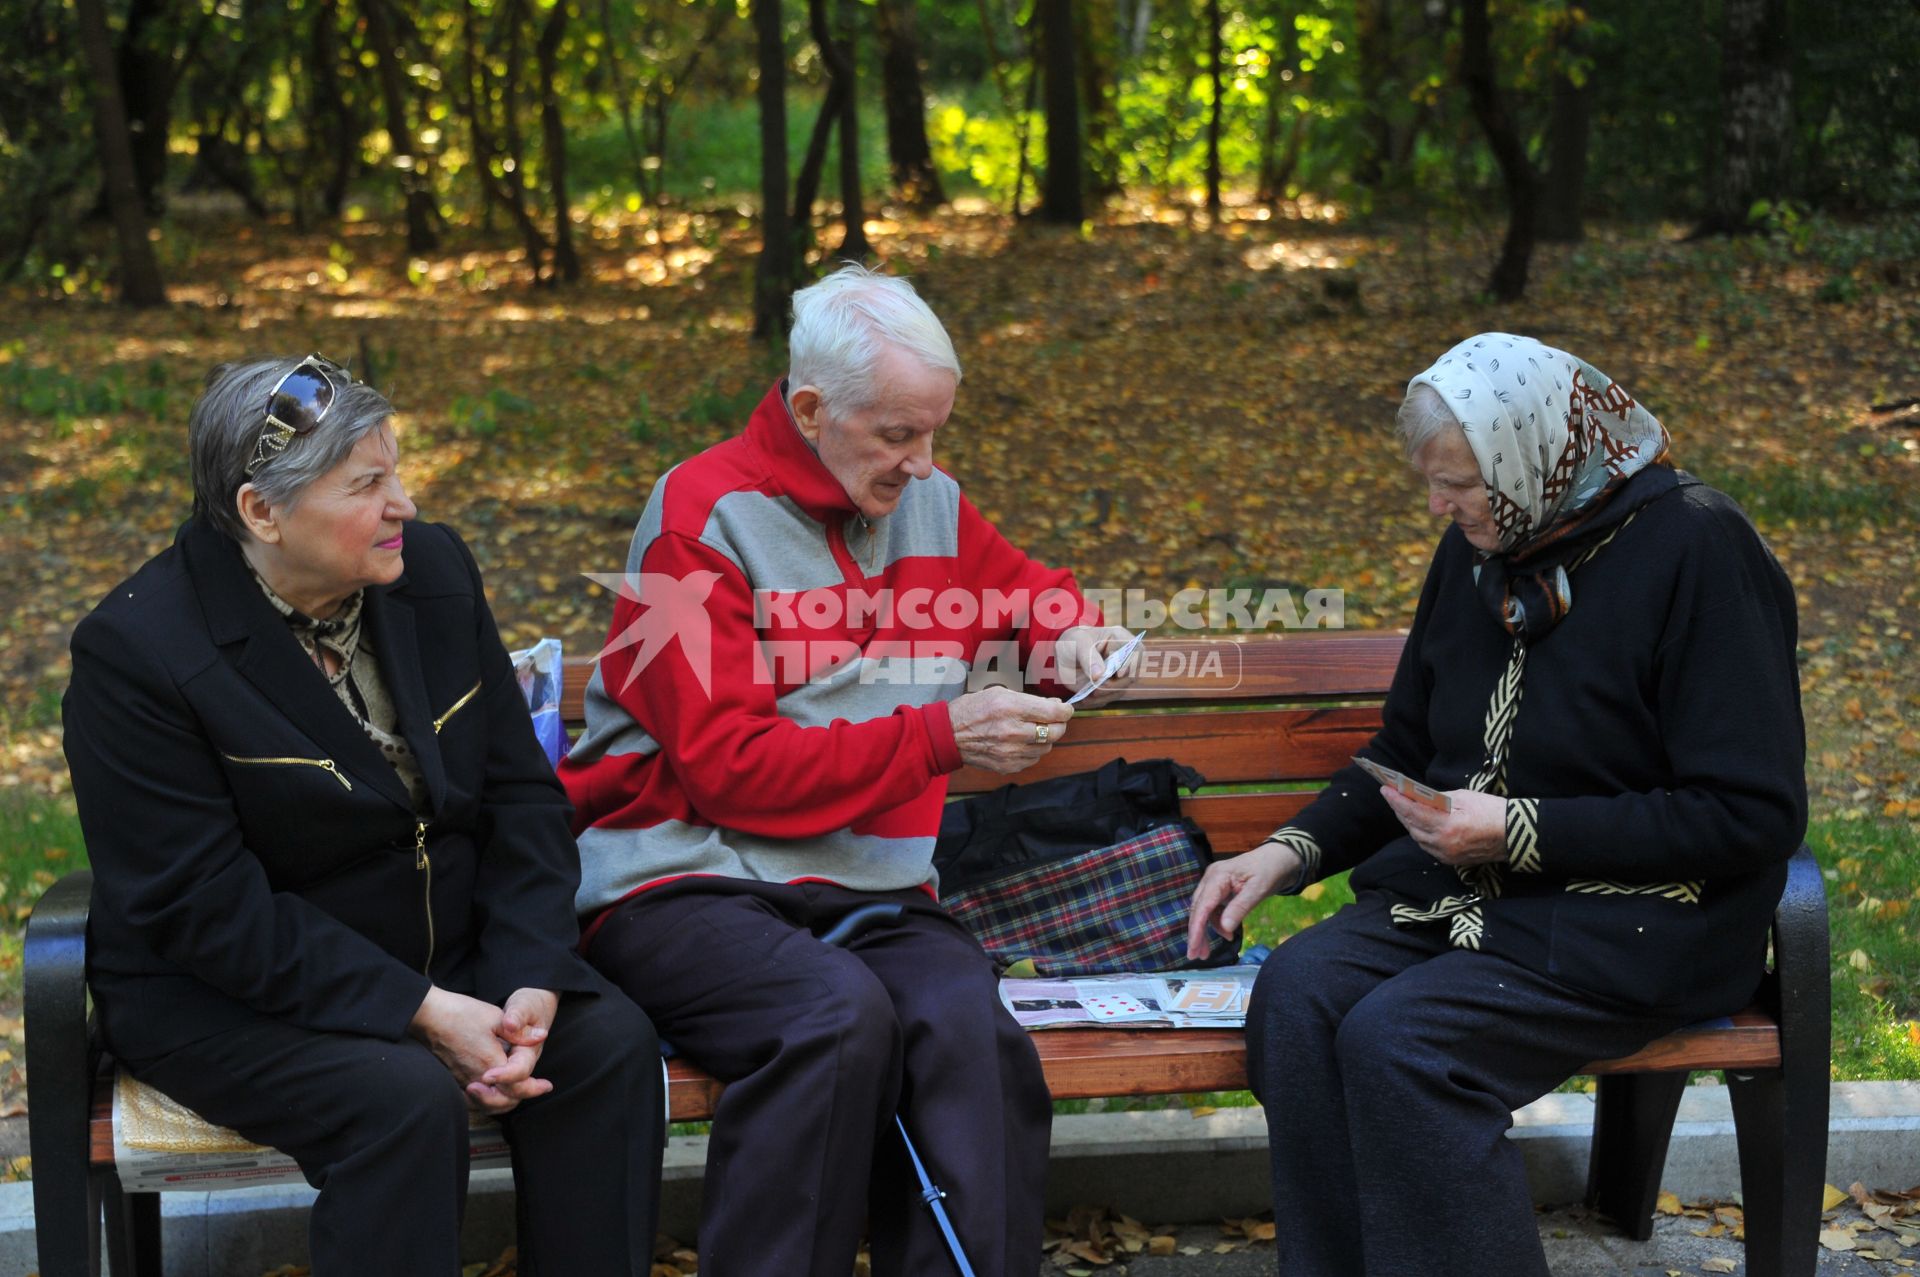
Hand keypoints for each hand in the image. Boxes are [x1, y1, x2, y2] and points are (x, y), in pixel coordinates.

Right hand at [408, 987, 551, 1114]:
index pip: (517, 1086)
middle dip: (522, 1095)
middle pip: (504, 1101)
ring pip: (487, 1104)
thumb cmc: (461, 1013)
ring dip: (505, 1101)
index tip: (547, 1085)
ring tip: (518, 1091)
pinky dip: (487, 1101)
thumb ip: (519, 1033)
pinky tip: (494, 1091)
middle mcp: (476, 1077)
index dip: (534, 1088)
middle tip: (537, 1087)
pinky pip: (472, 1100)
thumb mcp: (495, 1018)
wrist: (428, 1015)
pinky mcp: (453, 1079)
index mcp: (490, 1063)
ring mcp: (462, 1080)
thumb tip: (541, 1036)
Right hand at [948, 686, 1072, 773]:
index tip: (1065, 710)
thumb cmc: (974, 709)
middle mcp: (1013, 731)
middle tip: (1051, 719)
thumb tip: (1056, 707)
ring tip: (1031, 730)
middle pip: (1056, 732)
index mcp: (1012, 708)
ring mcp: (1011, 752)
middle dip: (1059, 724)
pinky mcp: (1008, 766)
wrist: (949, 735)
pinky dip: (1032, 750)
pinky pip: (1034, 759)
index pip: (1054, 713)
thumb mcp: (1000, 693)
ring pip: (1047, 747)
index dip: (1065, 711)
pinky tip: (1020, 742)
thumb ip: (1031, 700)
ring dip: (1045, 738)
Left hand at [1057, 625, 1138, 706]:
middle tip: (1097, 688)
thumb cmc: (1073, 642)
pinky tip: (1085, 699)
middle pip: (1132, 674)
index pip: (1136, 651)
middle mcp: (1123, 657)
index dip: (1132, 663)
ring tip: (1088, 695)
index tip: (1118, 674)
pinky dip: (1098, 701)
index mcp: (1119, 639)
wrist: (1063, 656)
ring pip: (1121, 688)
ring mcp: (1118, 673)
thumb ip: (1088, 658)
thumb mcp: (1077, 644)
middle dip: (1116, 684)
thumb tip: (1100, 676)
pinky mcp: (1110, 686)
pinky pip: (1109, 696)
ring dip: (1105, 695)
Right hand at [1186, 840, 1302, 959]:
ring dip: (1205, 930)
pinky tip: (1226, 933)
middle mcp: (1211, 878)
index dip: (1196, 929)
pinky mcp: (1218, 888)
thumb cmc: (1269, 870)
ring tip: (1208, 951)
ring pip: (1202, 910)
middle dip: (1196, 933)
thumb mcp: (1258, 890)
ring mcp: (1213, 882)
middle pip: (1198, 909)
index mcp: (1218, 876)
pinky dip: (1216, 922)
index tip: (1194, 948)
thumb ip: (1240, 908)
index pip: (1203, 906)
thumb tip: (1225, 929)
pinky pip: (1211, 908)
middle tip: (1196, 956)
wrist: (1277, 858)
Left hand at [1380, 787, 1507, 866]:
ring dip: (1409, 822)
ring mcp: (1447, 854)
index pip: (1412, 811)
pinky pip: (1428, 846)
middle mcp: (1443, 843)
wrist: (1515, 834)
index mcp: (1447, 825)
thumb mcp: (1464, 797)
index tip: (1385, 790)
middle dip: (1400, 810)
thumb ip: (1438, 799)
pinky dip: (1421, 834)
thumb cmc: (1491, 810)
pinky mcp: (1451, 861)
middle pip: (1411, 826)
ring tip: (1403, 807)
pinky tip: (1419, 823)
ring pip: (1418, 838)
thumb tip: (1419, 797)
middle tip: (1392, 796)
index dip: (1396, 800)